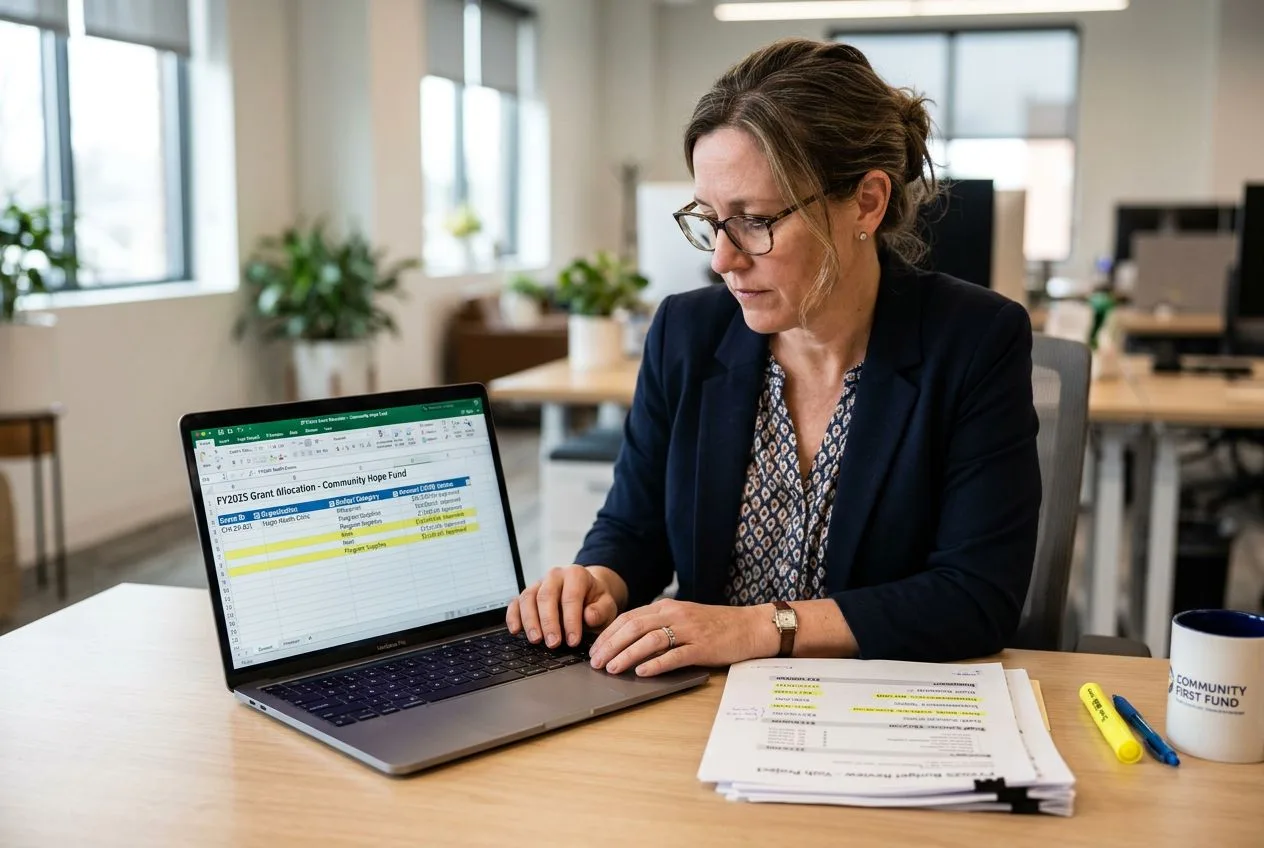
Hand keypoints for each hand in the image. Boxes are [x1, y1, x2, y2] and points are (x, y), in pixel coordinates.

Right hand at [506, 565, 621, 647]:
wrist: (588, 593)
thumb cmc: (596, 602)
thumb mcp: (607, 605)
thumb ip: (601, 610)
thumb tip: (589, 617)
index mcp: (576, 574)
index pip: (571, 597)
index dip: (571, 620)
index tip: (573, 641)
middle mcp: (555, 575)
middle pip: (546, 596)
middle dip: (549, 622)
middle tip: (553, 644)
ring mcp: (539, 583)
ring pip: (528, 598)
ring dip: (530, 621)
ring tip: (536, 640)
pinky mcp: (528, 593)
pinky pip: (515, 602)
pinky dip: (513, 616)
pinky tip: (515, 630)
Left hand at [588, 599, 776, 676]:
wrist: (751, 626)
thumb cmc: (716, 626)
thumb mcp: (683, 618)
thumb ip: (659, 625)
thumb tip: (627, 641)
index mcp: (667, 607)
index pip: (629, 618)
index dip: (608, 634)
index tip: (594, 649)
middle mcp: (675, 615)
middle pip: (634, 627)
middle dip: (611, 645)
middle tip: (596, 662)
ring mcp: (689, 630)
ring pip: (650, 640)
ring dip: (627, 655)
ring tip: (612, 669)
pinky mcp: (703, 647)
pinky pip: (676, 655)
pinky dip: (657, 664)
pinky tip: (643, 672)